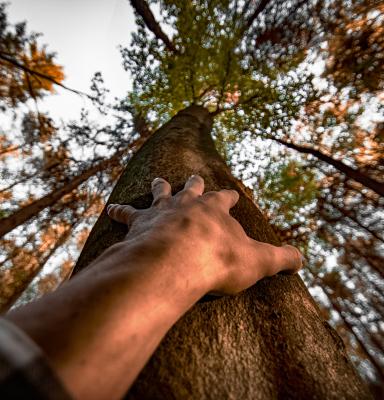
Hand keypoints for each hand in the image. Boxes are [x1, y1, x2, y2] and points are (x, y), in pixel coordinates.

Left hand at [107, 175, 302, 295]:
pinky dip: (119, 212)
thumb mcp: (258, 261)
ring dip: (159, 188)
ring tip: (157, 181)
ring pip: (160, 194)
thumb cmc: (218, 259)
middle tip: (194, 176)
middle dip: (194, 183)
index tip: (230, 193)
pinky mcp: (139, 224)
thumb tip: (302, 259)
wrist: (177, 261)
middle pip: (191, 188)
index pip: (224, 199)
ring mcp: (161, 211)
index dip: (228, 197)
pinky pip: (127, 214)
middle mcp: (187, 204)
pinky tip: (110, 209)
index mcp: (214, 210)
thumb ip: (281, 259)